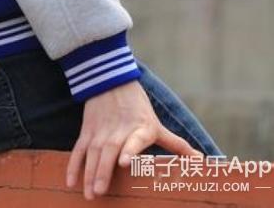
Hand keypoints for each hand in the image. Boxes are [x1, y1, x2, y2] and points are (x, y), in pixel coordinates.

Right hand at [65, 81, 202, 199]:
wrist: (110, 80)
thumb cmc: (137, 108)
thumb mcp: (156, 125)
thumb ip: (176, 145)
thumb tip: (202, 160)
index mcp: (139, 129)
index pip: (135, 139)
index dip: (129, 150)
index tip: (123, 161)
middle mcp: (118, 131)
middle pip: (109, 151)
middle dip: (103, 171)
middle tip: (99, 192)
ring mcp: (100, 131)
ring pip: (92, 153)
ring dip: (89, 173)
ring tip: (89, 193)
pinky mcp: (88, 132)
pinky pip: (79, 150)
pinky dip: (73, 165)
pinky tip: (70, 182)